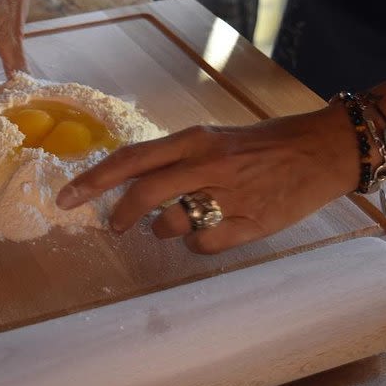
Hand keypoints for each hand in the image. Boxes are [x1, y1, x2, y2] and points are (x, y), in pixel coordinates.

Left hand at [56, 104, 359, 253]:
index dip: (93, 180)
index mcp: (193, 140)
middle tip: (114, 225)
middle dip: (120, 214)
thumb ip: (172, 160)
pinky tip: (206, 233)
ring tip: (172, 223)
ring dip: (161, 230)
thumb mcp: (211, 140)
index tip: (66, 197)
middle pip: (144, 193)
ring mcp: (230, 195)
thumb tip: (129, 184)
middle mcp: (207, 164)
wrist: (318, 151)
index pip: (131, 159)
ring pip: (172, 223)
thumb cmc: (257, 145)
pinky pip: (204, 244)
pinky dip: (196, 245)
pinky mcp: (251, 223)